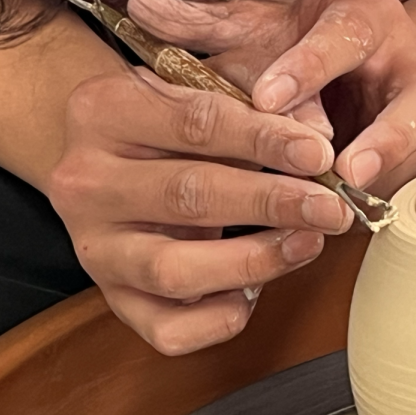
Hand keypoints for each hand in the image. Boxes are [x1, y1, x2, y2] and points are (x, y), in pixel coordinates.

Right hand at [47, 62, 351, 355]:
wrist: (105, 160)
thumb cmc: (168, 121)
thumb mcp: (205, 83)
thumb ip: (262, 99)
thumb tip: (319, 136)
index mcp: (103, 111)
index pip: (195, 123)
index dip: (265, 141)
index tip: (319, 154)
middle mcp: (86, 183)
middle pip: (187, 196)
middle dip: (272, 204)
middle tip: (329, 208)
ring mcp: (95, 248)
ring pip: (175, 270)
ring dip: (253, 262)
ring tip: (305, 243)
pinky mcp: (113, 299)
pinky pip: (169, 331)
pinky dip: (220, 318)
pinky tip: (255, 291)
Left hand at [127, 0, 415, 198]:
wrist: (374, 72)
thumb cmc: (304, 51)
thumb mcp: (257, 30)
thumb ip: (205, 23)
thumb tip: (139, 4)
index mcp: (362, 19)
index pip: (343, 36)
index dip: (305, 68)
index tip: (266, 98)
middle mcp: (408, 63)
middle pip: (404, 98)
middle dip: (369, 137)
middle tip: (326, 167)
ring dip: (388, 170)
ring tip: (354, 193)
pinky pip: (415, 179)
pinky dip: (385, 201)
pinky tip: (355, 224)